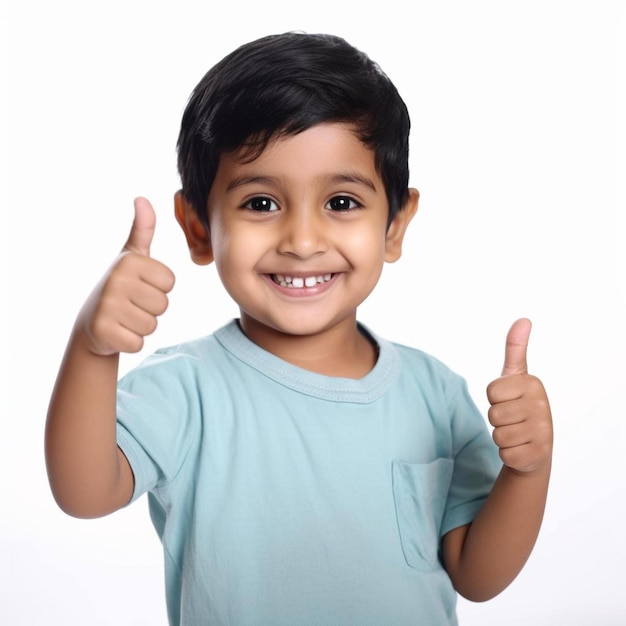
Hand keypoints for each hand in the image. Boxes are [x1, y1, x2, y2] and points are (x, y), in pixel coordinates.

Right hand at [77, 197, 175, 354]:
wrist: (91, 323)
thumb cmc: (120, 286)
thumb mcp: (131, 256)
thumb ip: (142, 229)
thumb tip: (142, 198)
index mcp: (129, 261)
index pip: (170, 282)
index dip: (159, 289)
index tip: (140, 286)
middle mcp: (116, 280)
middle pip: (163, 304)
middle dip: (151, 309)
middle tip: (131, 304)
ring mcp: (108, 306)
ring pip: (152, 324)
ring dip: (142, 326)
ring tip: (124, 317)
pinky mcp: (104, 332)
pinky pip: (138, 343)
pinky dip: (131, 342)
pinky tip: (118, 332)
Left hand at [486, 319, 552, 474]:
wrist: (536, 446)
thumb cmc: (520, 405)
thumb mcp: (515, 376)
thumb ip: (515, 349)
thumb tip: (523, 319)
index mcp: (533, 384)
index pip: (491, 391)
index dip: (494, 399)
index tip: (508, 400)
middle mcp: (542, 406)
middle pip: (493, 414)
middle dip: (496, 420)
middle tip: (513, 420)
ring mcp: (543, 431)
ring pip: (497, 434)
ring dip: (502, 436)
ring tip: (517, 433)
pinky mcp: (539, 455)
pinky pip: (505, 454)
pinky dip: (507, 453)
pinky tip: (521, 448)